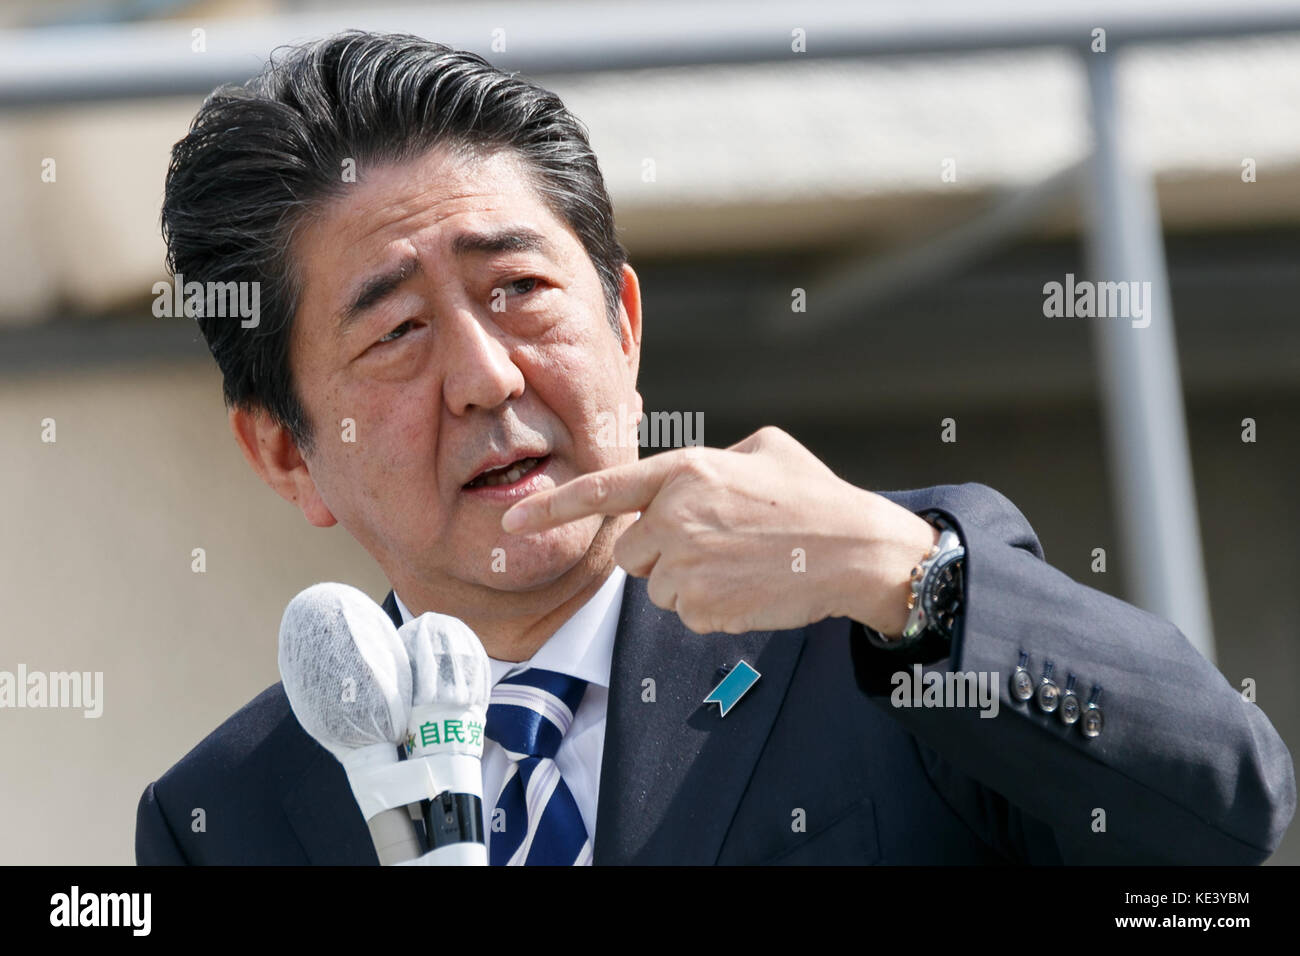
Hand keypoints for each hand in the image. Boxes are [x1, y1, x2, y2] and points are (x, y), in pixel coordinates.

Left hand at [501, 426, 938, 635]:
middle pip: (632, 551)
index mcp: (686, 471)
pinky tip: (749, 586)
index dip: (551, 507)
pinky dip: (712, 605)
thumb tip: (684, 478)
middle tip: (715, 543)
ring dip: (689, 581)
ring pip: (658, 587)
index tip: (509, 521)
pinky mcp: (705, 607)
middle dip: (660, 552)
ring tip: (740, 563)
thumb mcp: (763, 448)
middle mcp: (677, 517)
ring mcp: (688, 566)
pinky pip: (686, 613)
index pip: (602, 491)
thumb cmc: (813, 495)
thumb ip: (709, 457)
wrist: (857, 550)